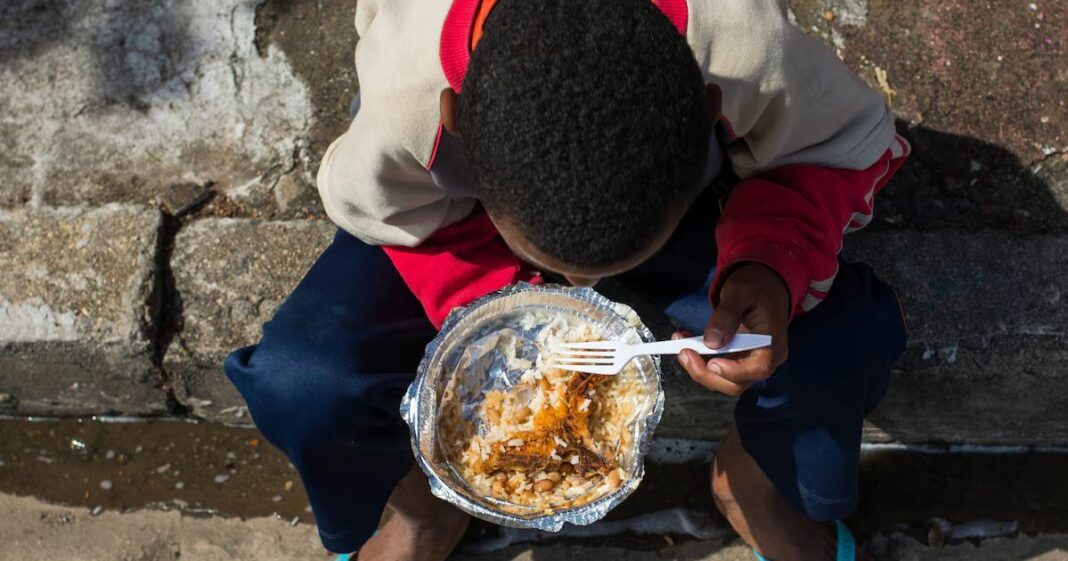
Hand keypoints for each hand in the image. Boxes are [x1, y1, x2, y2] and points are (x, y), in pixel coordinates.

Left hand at [675, 263, 789, 395]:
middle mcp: (764, 359)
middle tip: (683, 352)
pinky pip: (716, 369)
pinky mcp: (735, 360)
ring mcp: (749, 362)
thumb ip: (727, 315)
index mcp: (773, 343)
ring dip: (697, 368)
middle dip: (706, 373)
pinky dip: (698, 360)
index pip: (759, 368)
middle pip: (736, 383)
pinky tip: (684, 341)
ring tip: (679, 343)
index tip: (711, 362)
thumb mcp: (740, 292)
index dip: (734, 372)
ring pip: (723, 381)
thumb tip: (711, 342)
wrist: (761, 285)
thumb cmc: (755, 286)